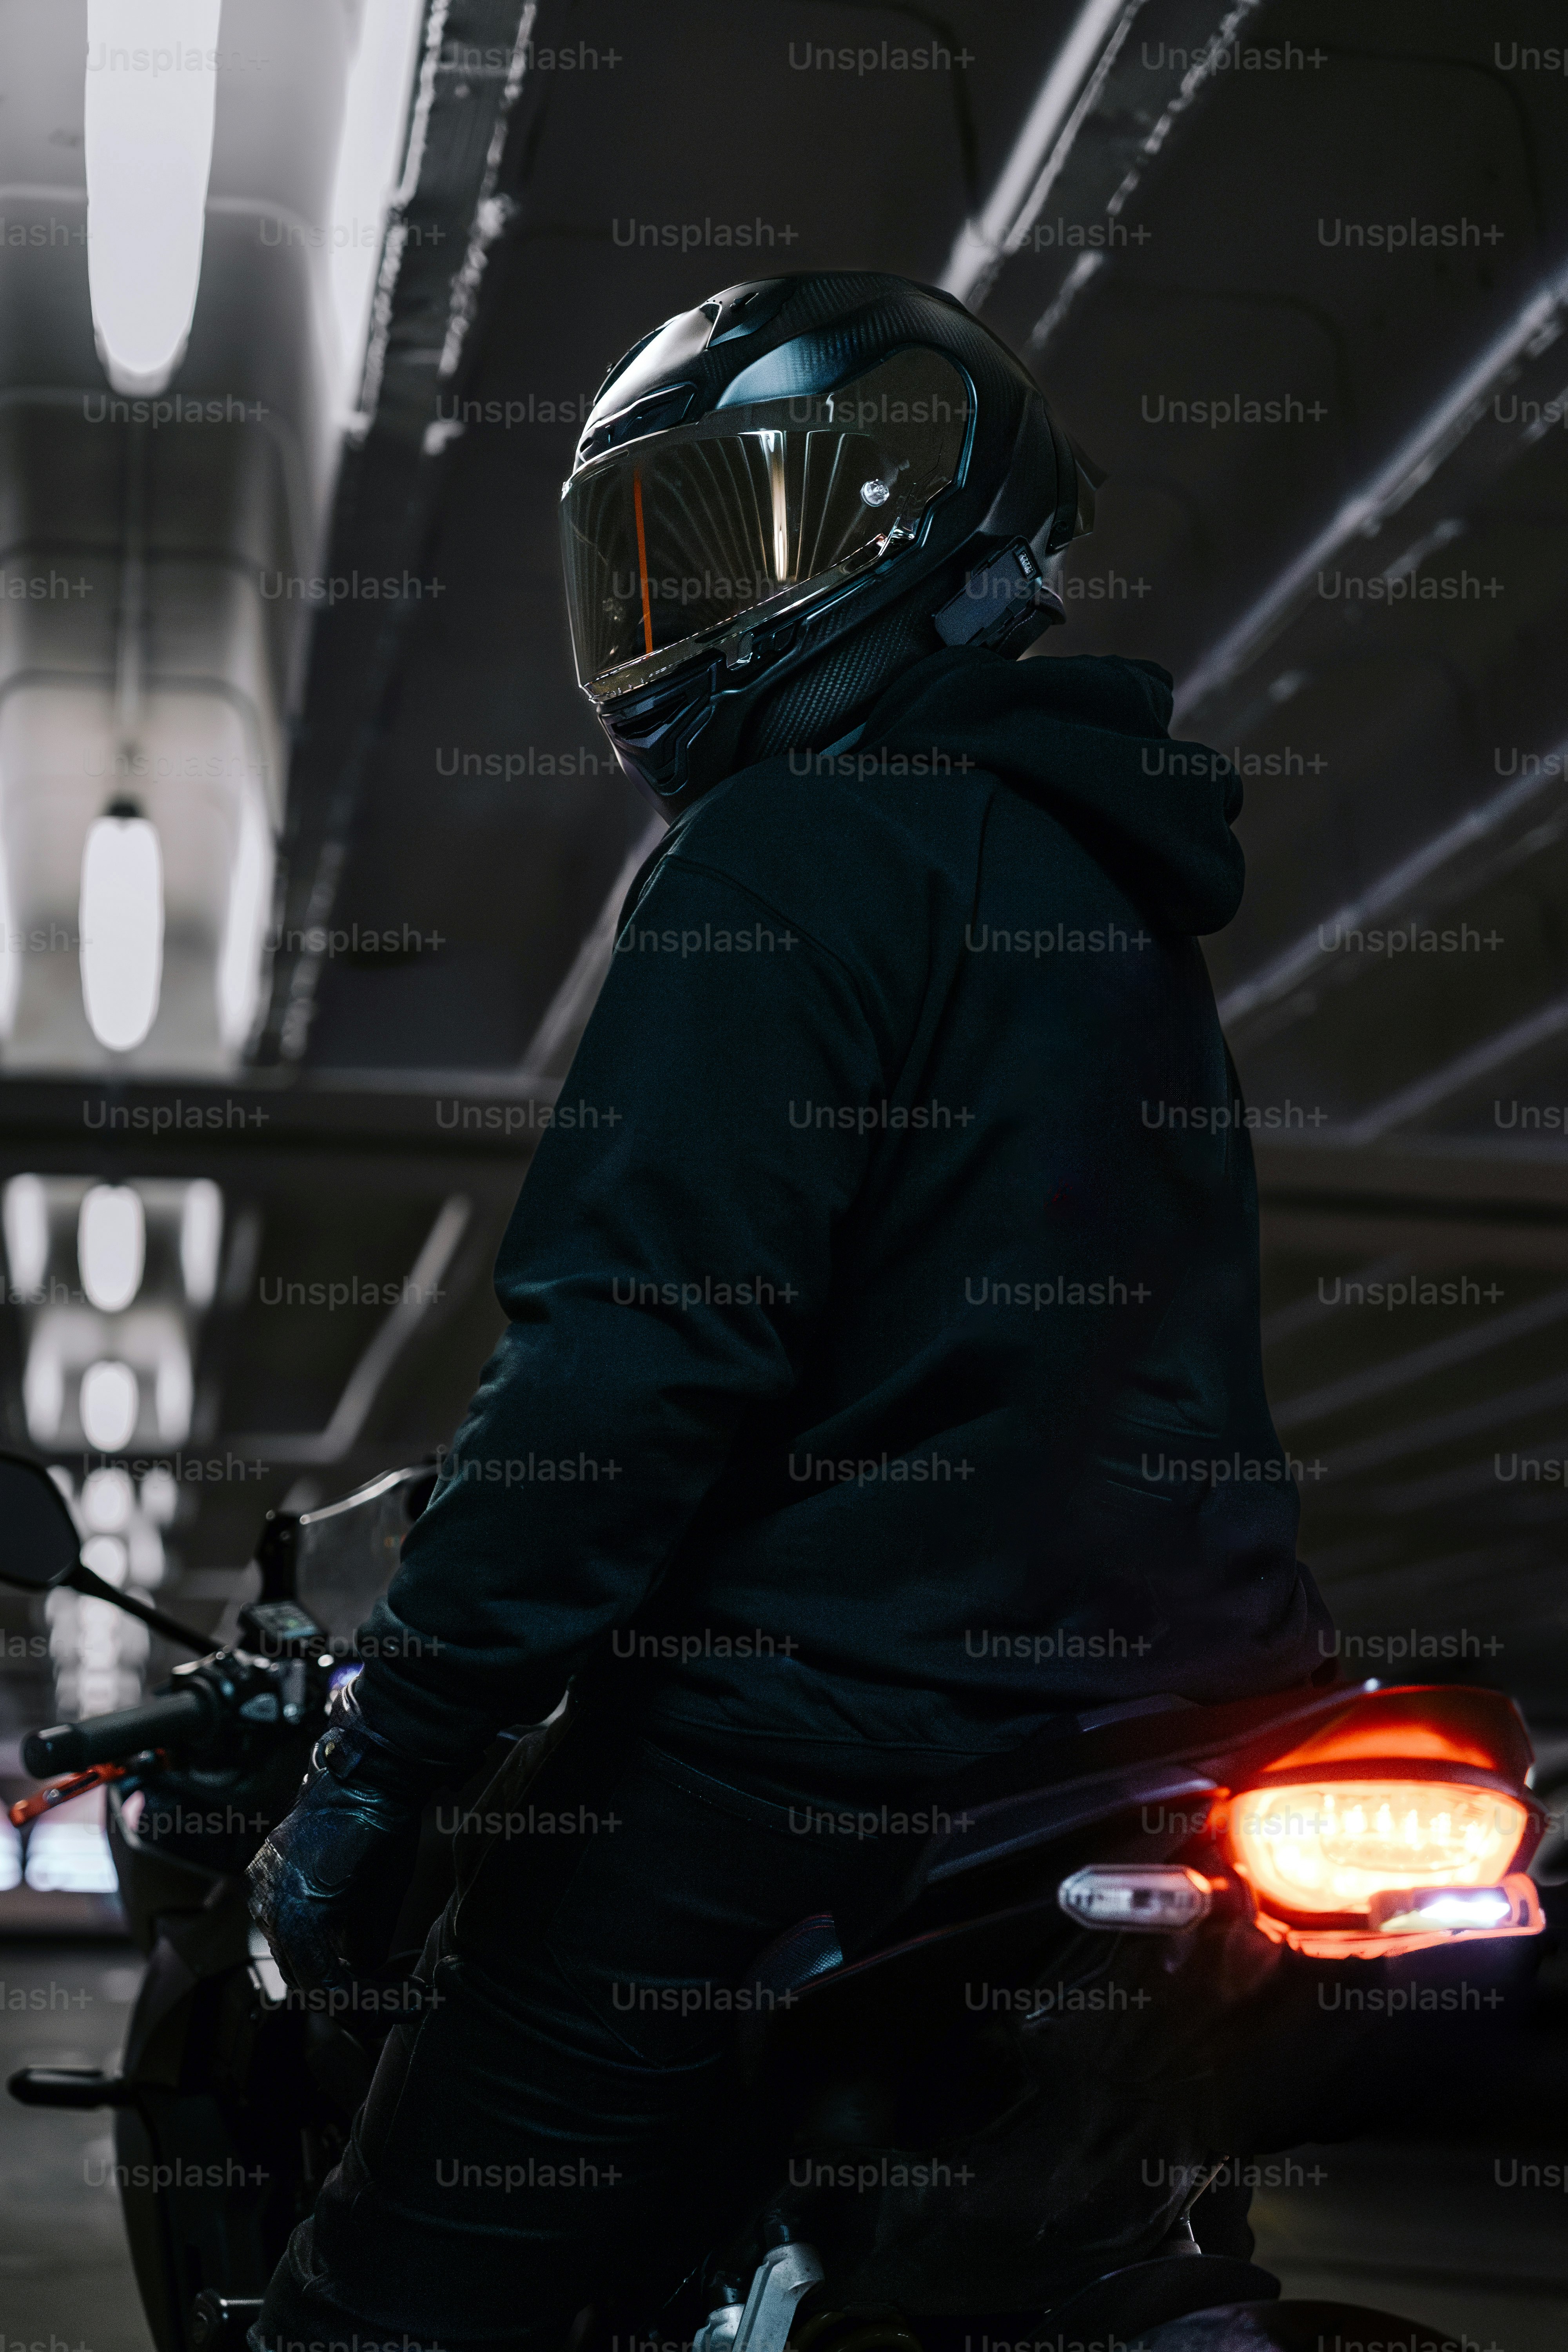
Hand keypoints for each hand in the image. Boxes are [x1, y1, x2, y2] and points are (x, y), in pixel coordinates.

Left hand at [246, 1684, 441, 1994]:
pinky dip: (364, 1995)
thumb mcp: (369, 1893)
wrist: (377, 1778)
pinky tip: (402, 1994)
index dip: (349, 1987)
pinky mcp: (294, 1913)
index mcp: (275, 1892)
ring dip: (363, 2003)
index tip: (394, 1994)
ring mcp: (274, 1909)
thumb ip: (356, 1938)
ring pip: (310, 1984)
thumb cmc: (377, 1823)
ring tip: (406, 2001)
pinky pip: (322, 1977)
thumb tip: (365, 1977)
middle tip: (401, 2004)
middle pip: (302, 1977)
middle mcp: (265, 1903)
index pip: (302, 1960)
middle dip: (355, 2001)